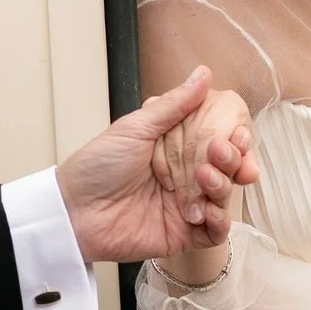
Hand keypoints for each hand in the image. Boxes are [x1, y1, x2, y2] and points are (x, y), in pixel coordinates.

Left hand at [60, 71, 259, 266]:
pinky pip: (215, 231)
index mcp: (177, 146)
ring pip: (225, 196)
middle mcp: (186, 174)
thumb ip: (174, 104)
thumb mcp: (136, 127)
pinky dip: (218, 221)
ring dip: (223, 185)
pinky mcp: (184, 235)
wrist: (74, 212)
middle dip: (233, 159)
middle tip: (220, 152)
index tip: (236, 134)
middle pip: (229, 166)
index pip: (220, 137)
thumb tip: (203, 74)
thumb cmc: (97, 166)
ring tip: (204, 178)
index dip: (235, 135)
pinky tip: (204, 211)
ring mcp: (187, 205)